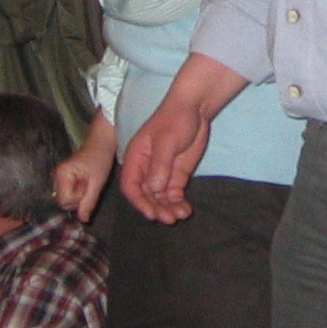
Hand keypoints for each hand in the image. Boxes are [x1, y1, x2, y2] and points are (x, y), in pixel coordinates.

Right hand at [53, 116, 116, 221]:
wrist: (100, 144)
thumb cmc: (99, 160)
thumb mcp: (97, 183)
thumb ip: (89, 202)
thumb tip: (82, 220)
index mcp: (61, 175)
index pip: (65, 201)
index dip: (79, 199)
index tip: (88, 186)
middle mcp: (55, 176)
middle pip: (63, 202)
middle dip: (77, 198)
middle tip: (88, 184)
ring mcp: (57, 177)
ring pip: (65, 199)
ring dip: (78, 195)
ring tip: (87, 181)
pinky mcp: (61, 179)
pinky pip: (67, 193)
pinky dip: (77, 192)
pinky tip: (83, 182)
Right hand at [116, 54, 246, 222]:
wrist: (195, 109)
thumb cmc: (175, 119)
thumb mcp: (166, 142)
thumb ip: (159, 166)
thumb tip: (152, 190)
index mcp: (136, 159)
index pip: (130, 186)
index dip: (139, 202)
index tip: (151, 213)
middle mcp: (146, 169)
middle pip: (146, 196)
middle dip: (156, 208)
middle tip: (169, 218)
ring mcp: (162, 173)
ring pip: (160, 198)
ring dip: (168, 209)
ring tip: (180, 216)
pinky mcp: (177, 175)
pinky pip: (174, 194)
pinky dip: (178, 203)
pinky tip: (186, 210)